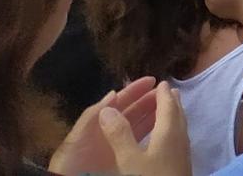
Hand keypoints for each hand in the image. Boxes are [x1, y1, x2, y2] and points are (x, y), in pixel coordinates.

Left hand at [48, 80, 176, 175]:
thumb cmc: (71, 163)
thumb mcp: (75, 138)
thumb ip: (91, 116)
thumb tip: (114, 93)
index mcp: (98, 125)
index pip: (119, 103)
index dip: (135, 90)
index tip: (153, 80)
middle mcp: (110, 134)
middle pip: (133, 113)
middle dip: (149, 101)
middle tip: (168, 92)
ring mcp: (118, 148)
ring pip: (140, 127)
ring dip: (154, 116)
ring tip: (172, 106)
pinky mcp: (125, 163)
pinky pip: (140, 146)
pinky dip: (152, 137)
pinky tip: (164, 131)